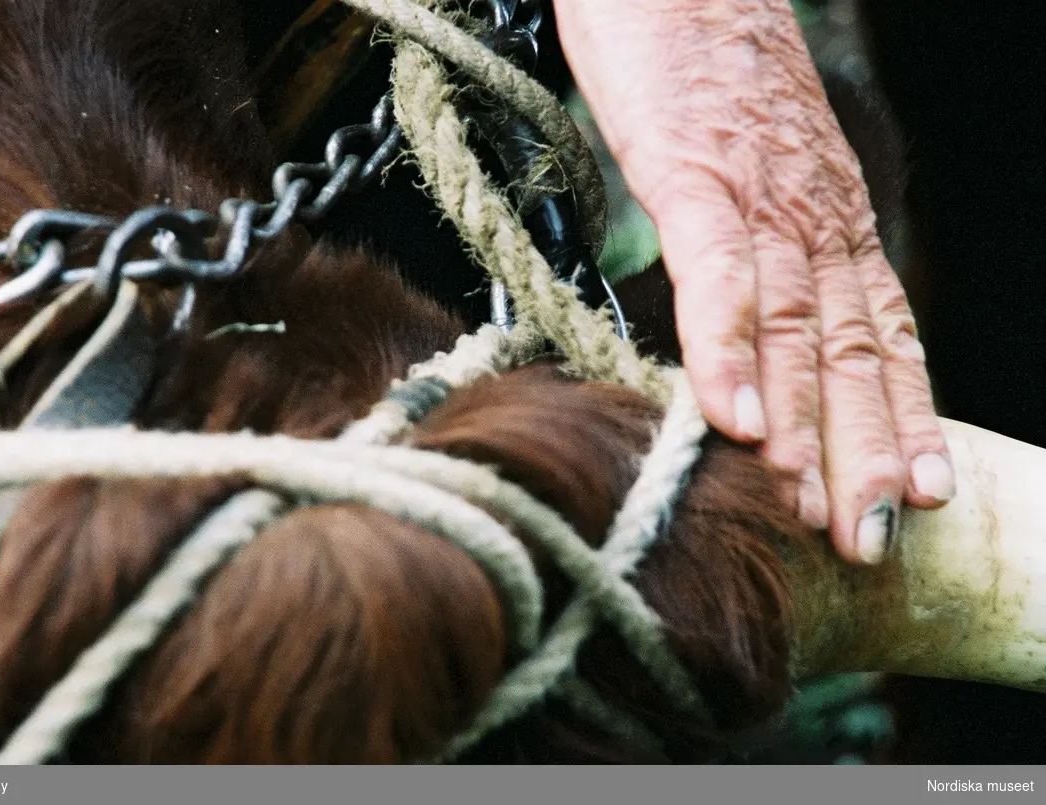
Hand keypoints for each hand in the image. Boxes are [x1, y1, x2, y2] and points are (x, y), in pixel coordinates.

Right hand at [554, 0, 954, 563]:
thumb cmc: (701, 64)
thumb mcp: (748, 167)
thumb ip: (758, 244)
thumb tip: (746, 325)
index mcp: (828, 216)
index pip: (880, 331)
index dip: (903, 417)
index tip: (920, 495)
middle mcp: (814, 215)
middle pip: (849, 348)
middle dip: (866, 450)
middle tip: (871, 539)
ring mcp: (758, 195)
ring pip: (794, 324)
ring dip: (804, 423)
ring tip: (813, 508)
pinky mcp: (696, 170)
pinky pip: (716, 272)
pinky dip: (724, 349)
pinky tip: (723, 418)